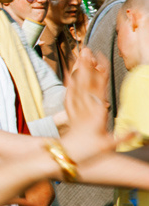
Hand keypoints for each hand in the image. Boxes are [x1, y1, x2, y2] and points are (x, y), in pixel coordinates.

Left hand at [62, 48, 113, 163]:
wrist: (67, 156)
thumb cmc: (90, 152)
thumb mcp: (108, 146)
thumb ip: (123, 138)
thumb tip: (137, 131)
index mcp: (96, 114)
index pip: (100, 89)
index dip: (100, 73)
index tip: (101, 59)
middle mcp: (84, 108)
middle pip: (85, 83)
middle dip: (86, 65)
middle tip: (86, 49)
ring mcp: (75, 109)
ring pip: (75, 85)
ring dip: (77, 69)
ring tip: (79, 54)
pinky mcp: (69, 111)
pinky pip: (69, 93)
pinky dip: (69, 81)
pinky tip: (70, 71)